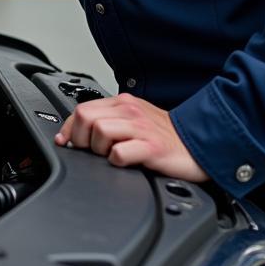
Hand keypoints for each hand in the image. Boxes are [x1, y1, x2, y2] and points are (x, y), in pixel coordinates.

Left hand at [54, 93, 207, 182]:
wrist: (199, 145)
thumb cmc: (164, 136)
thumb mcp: (133, 121)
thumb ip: (108, 121)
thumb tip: (75, 133)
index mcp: (123, 103)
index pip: (81, 109)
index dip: (68, 128)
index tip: (66, 142)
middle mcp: (130, 111)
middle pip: (85, 117)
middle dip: (80, 138)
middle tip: (90, 151)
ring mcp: (142, 128)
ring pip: (99, 131)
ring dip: (97, 149)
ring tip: (110, 156)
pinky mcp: (153, 147)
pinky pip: (121, 152)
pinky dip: (117, 160)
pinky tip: (124, 162)